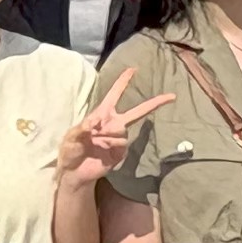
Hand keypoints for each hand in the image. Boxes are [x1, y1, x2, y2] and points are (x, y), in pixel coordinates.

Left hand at [57, 67, 173, 183]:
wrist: (75, 172)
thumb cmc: (70, 151)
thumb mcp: (70, 137)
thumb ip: (81, 128)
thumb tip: (93, 121)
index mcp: (101, 115)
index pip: (114, 95)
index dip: (122, 82)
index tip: (132, 69)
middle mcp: (113, 124)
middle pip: (137, 112)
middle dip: (154, 103)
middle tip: (171, 96)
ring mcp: (119, 138)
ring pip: (122, 130)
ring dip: (108, 135)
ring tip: (95, 141)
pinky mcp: (121, 152)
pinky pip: (122, 143)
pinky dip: (111, 144)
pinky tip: (101, 148)